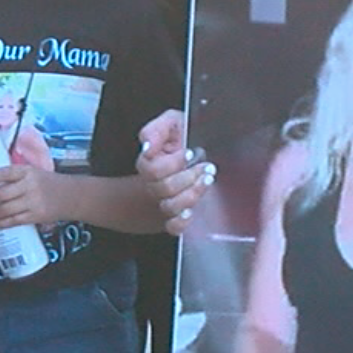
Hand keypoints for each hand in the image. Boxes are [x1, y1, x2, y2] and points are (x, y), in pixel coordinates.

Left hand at [0, 164, 63, 229]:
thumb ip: (15, 177)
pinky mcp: (34, 216)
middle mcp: (29, 186)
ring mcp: (32, 202)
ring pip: (3, 210)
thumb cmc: (48, 183)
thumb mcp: (33, 172)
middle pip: (0, 194)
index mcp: (28, 172)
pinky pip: (12, 221)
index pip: (5, 172)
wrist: (71, 196)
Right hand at [139, 109, 215, 235]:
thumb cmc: (179, 139)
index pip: (152, 170)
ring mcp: (163, 202)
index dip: (172, 162)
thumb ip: (156, 130)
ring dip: (191, 194)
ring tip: (206, 181)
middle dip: (189, 176)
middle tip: (206, 167)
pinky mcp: (174, 217)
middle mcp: (155, 185)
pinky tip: (191, 211)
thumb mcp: (170, 124)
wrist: (189, 156)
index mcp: (151, 163)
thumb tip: (147, 147)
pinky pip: (173, 228)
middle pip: (164, 188)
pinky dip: (181, 222)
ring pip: (170, 207)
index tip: (191, 152)